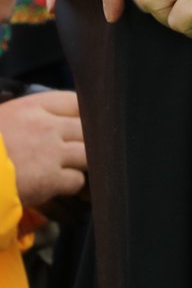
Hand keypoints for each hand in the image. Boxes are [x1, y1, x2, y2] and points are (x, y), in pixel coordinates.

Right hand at [0, 92, 86, 207]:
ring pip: (88, 154)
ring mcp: (51, 153)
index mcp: (30, 107)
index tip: (83, 123)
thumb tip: (49, 121)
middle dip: (86, 141)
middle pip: (88, 129)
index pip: (75, 101)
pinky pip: (77, 180)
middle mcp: (45, 127)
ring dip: (80, 163)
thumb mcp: (2, 118)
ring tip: (66, 169)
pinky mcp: (51, 179)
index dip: (83, 114)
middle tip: (76, 151)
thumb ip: (27, 118)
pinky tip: (57, 185)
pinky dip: (71, 185)